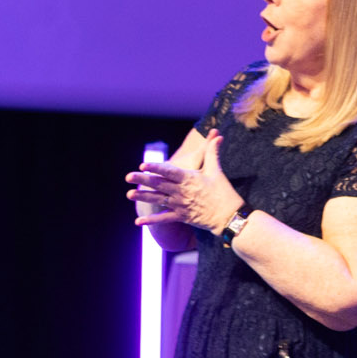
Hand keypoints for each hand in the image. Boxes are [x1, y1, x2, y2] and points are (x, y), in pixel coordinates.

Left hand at [126, 131, 243, 234]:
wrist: (228, 216)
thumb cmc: (223, 191)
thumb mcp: (217, 171)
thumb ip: (213, 152)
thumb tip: (218, 135)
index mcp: (190, 179)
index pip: (170, 172)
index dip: (156, 168)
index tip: (143, 165)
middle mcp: (182, 192)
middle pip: (159, 184)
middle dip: (142, 180)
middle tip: (128, 176)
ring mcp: (180, 205)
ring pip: (158, 200)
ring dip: (143, 197)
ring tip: (129, 194)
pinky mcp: (181, 217)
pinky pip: (164, 219)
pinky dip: (151, 221)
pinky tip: (138, 221)